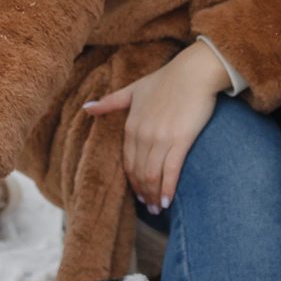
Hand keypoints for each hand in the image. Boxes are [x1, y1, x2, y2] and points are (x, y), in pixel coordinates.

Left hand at [78, 43, 231, 208]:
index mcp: (131, 125)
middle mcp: (142, 135)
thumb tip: (86, 109)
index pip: (127, 162)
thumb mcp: (134, 89)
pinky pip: (171, 171)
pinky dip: (167, 188)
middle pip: (138, 172)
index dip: (132, 181)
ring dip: (153, 195)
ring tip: (158, 208)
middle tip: (149, 207)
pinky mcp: (180, 140)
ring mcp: (160, 138)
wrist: (194, 71)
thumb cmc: (167, 79)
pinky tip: (167, 201)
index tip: (139, 193)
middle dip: (142, 193)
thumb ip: (110, 102)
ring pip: (152, 175)